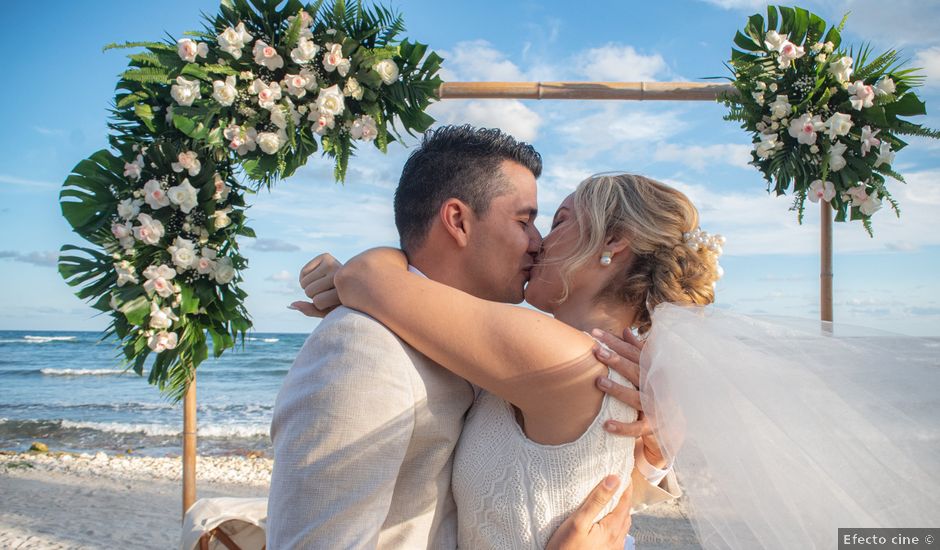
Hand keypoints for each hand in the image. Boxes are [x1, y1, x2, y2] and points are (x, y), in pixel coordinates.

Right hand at [289, 253, 341, 317]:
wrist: (354, 281)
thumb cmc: (340, 300)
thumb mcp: (328, 310)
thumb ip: (311, 310)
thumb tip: (292, 304)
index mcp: (345, 290)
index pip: (318, 302)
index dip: (320, 305)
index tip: (331, 302)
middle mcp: (339, 274)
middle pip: (309, 292)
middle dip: (313, 295)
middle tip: (327, 291)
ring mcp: (333, 263)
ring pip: (304, 283)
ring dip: (309, 286)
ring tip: (323, 284)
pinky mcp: (326, 256)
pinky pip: (303, 273)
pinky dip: (306, 277)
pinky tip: (319, 277)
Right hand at [545, 475, 632, 549]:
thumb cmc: (565, 548)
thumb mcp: (579, 521)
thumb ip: (597, 500)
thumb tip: (614, 480)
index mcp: (613, 528)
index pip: (626, 501)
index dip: (626, 486)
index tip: (624, 472)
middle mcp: (617, 539)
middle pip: (626, 512)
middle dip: (624, 497)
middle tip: (618, 482)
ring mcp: (614, 547)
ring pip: (623, 524)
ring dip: (620, 510)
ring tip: (612, 499)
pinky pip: (617, 534)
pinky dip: (616, 522)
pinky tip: (606, 520)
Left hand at [591, 328, 666, 468]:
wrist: (675, 425)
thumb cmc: (657, 392)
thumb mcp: (649, 371)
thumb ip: (638, 351)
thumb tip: (625, 331)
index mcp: (654, 371)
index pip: (633, 353)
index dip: (615, 342)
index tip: (595, 332)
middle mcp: (657, 387)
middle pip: (636, 371)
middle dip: (617, 361)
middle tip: (597, 351)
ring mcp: (655, 407)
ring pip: (637, 398)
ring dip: (618, 390)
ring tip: (599, 381)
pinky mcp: (652, 426)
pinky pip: (637, 427)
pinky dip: (623, 427)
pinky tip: (606, 424)